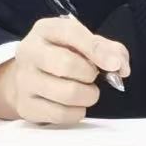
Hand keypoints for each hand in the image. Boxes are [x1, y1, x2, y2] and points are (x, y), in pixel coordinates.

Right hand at [0, 17, 130, 125]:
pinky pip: (62, 115)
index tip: (115, 65)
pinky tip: (73, 104)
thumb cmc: (61, 55)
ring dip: (88, 96)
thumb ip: (107, 48)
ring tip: (85, 90)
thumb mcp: (81, 43)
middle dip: (90, 75)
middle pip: (67, 65)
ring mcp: (25, 80)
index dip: (96, 50)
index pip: (71, 33)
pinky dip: (77, 112)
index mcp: (45, 30)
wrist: (27, 76)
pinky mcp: (27, 106)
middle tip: (92, 76)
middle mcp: (30, 52)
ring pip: (68, 94)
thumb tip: (120, 67)